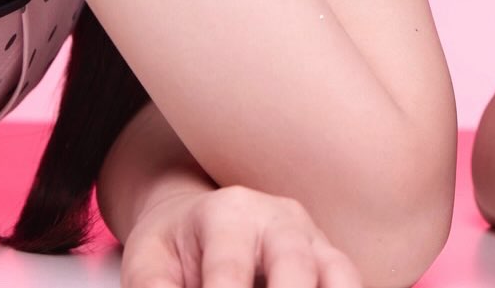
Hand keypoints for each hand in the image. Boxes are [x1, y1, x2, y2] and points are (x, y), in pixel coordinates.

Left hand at [120, 184, 361, 286]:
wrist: (197, 218)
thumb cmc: (173, 246)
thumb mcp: (147, 260)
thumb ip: (153, 287)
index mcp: (227, 213)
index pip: (229, 264)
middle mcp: (277, 218)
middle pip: (293, 260)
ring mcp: (308, 236)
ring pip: (336, 269)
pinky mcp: (326, 258)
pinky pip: (347, 279)